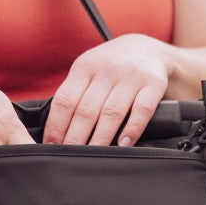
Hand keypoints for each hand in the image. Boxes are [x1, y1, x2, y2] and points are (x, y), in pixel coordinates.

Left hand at [44, 34, 172, 145]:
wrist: (148, 48)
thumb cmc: (112, 66)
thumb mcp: (89, 69)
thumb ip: (75, 92)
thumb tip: (55, 130)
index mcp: (85, 66)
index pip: (65, 101)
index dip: (56, 126)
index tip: (52, 145)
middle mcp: (107, 69)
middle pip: (86, 110)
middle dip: (75, 138)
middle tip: (69, 156)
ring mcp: (131, 75)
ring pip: (111, 113)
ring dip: (100, 138)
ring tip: (93, 155)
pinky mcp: (153, 83)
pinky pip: (141, 110)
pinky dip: (132, 129)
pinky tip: (124, 144)